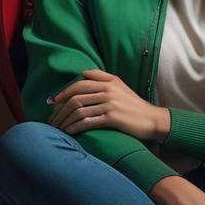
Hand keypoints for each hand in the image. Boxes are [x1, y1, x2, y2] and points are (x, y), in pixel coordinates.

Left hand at [47, 69, 166, 140]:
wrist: (151, 119)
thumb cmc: (133, 104)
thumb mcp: (120, 86)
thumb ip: (102, 77)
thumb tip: (83, 73)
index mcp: (108, 82)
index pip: (79, 84)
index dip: (63, 92)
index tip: (53, 101)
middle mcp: (107, 91)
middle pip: (76, 97)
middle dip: (60, 109)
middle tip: (52, 118)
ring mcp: (109, 104)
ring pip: (79, 110)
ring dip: (65, 120)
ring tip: (58, 127)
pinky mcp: (112, 118)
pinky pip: (87, 121)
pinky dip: (75, 127)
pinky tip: (69, 132)